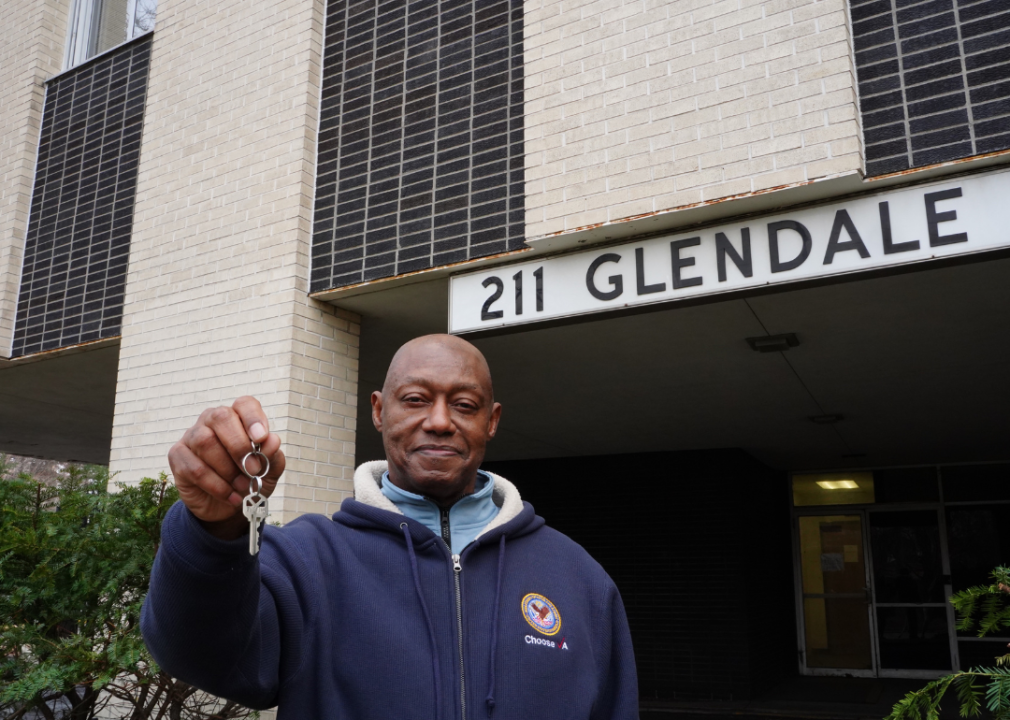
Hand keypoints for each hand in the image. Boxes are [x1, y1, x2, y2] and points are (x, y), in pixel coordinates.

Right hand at [168, 396, 284, 538]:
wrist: (226, 509)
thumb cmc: (248, 480)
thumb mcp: (268, 471)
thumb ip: (272, 456)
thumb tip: (272, 441)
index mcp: (237, 418)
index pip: (244, 404)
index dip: (253, 418)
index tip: (261, 438)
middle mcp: (211, 421)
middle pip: (221, 417)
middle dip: (239, 445)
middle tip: (254, 469)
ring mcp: (191, 437)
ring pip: (205, 441)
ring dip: (227, 468)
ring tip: (242, 486)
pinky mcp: (177, 456)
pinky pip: (194, 467)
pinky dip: (216, 485)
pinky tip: (230, 496)